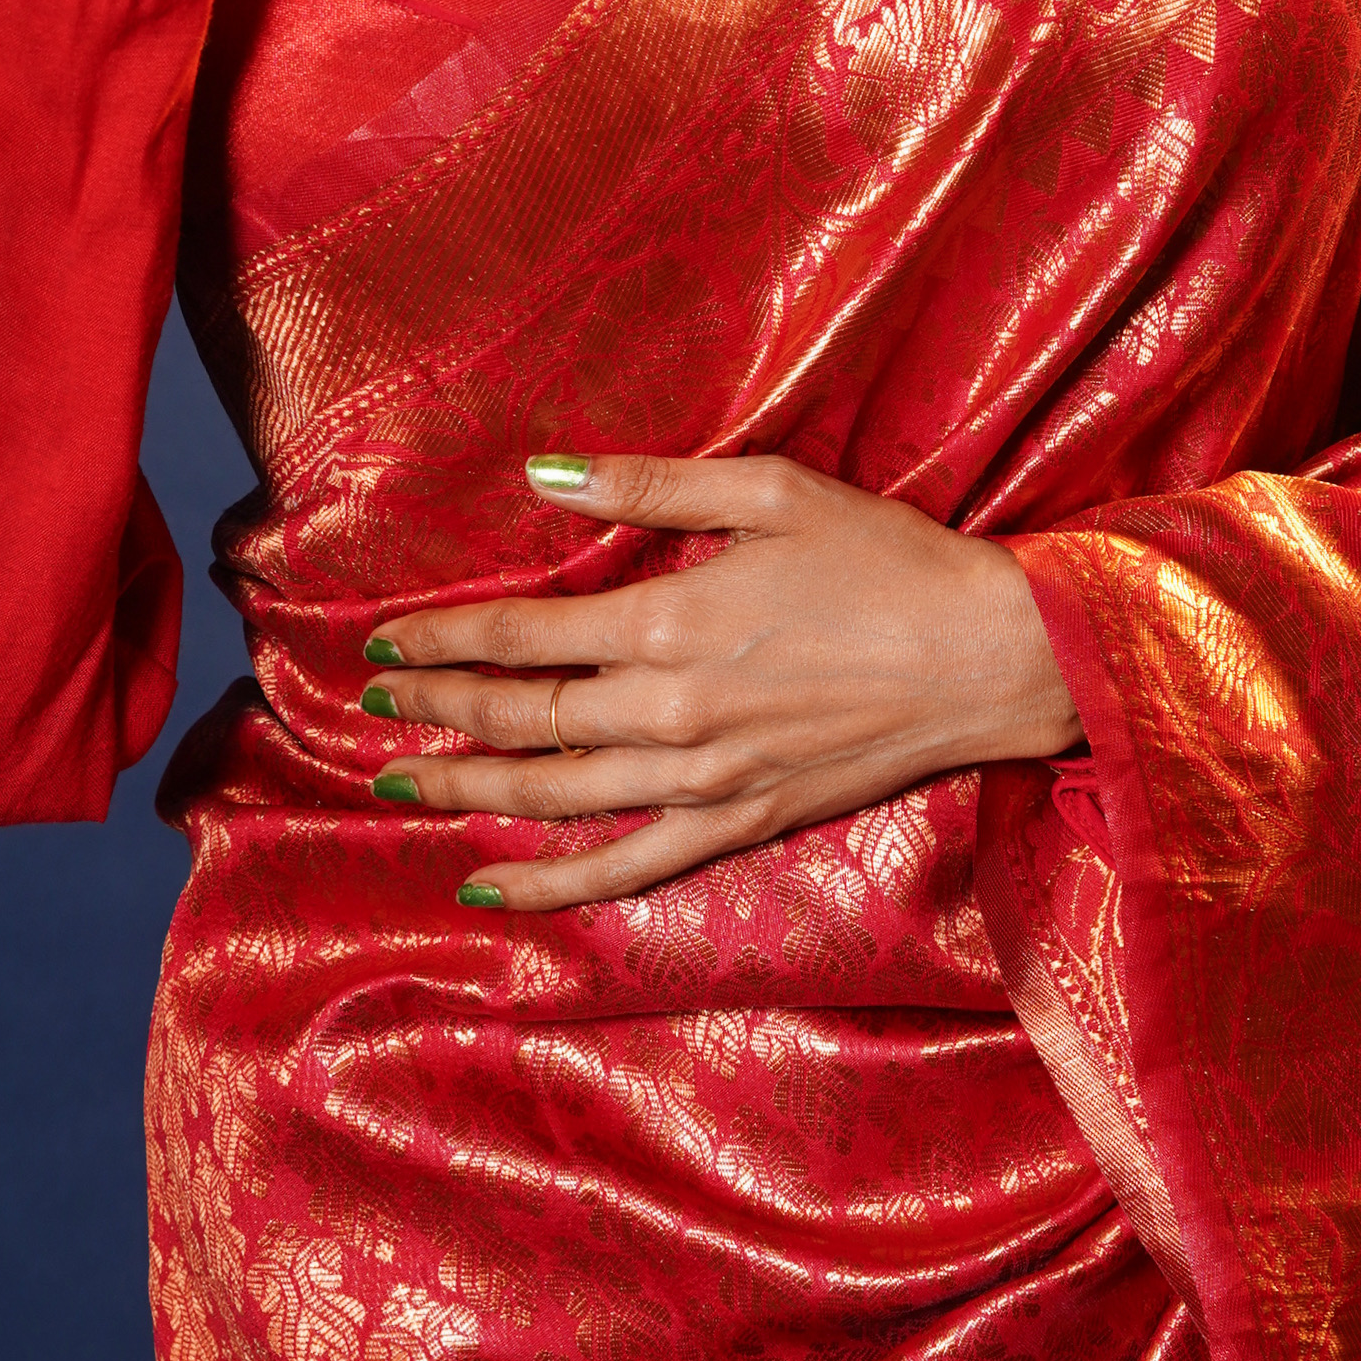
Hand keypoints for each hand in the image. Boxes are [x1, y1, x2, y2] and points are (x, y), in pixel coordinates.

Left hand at [360, 449, 1083, 911]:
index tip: (383, 641)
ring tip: (400, 780)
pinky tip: (493, 889)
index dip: (444, 640)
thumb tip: (541, 471)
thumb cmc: (886, 559)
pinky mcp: (741, 823)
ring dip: (468, 790)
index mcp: (673, 622)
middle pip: (522, 720)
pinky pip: (626, 868)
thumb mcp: (770, 489)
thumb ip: (651, 483)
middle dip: (437, 711)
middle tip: (371, 705)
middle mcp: (673, 712)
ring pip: (554, 797)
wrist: (989, 657)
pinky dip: (552, 884)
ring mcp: (705, 780)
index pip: (523, 636)